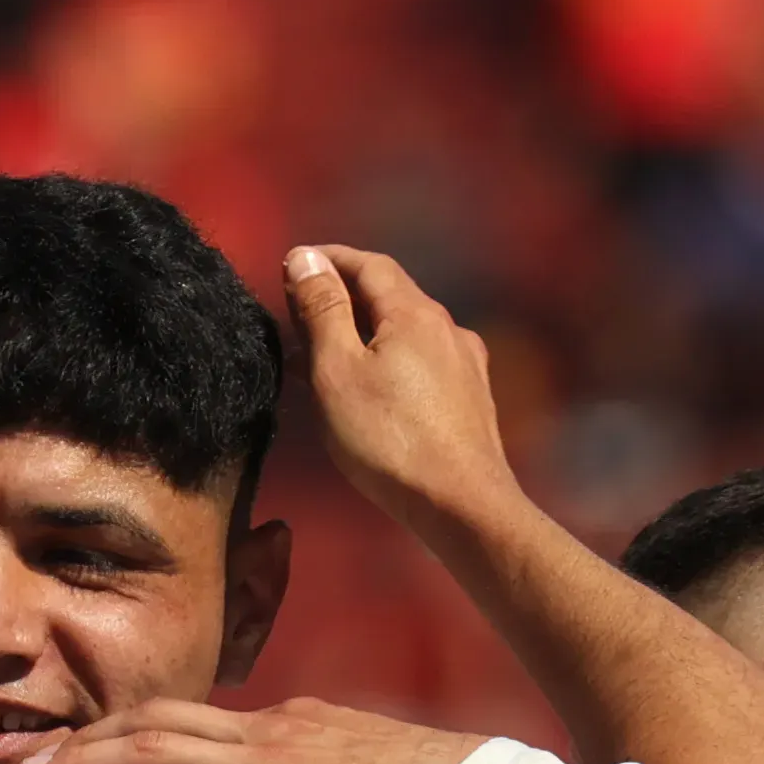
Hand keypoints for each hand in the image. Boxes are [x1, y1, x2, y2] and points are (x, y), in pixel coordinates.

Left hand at [13, 696, 479, 763]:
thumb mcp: (346, 751)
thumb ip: (301, 755)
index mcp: (274, 718)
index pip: (179, 714)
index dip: (118, 729)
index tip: (72, 747)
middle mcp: (258, 730)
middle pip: (147, 720)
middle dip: (79, 740)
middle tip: (21, 763)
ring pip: (153, 753)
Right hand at [290, 246, 520, 537]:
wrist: (461, 505)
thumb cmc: (390, 440)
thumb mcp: (338, 371)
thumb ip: (322, 310)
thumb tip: (306, 257)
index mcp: (414, 313)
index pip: (368, 264)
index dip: (329, 259)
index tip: (293, 267)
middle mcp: (447, 329)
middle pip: (390, 296)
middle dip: (342, 298)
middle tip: (298, 316)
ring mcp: (465, 365)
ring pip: (405, 333)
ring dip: (363, 334)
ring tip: (323, 359)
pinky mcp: (471, 400)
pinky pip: (421, 364)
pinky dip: (387, 362)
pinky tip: (369, 392)